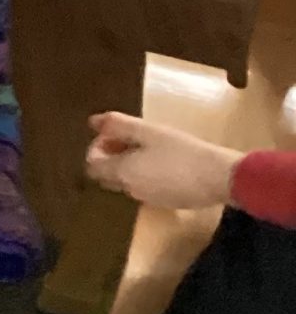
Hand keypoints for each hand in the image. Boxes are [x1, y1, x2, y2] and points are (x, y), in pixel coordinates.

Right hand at [85, 111, 243, 209]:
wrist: (225, 179)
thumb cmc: (172, 172)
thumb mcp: (131, 171)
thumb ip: (106, 166)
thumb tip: (90, 162)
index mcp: (138, 130)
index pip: (111, 121)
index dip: (98, 125)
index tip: (87, 131)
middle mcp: (154, 136)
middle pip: (125, 137)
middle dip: (110, 149)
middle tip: (98, 167)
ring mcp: (173, 150)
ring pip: (141, 154)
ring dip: (128, 165)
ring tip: (119, 183)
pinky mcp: (187, 167)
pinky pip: (158, 167)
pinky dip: (146, 175)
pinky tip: (147, 191)